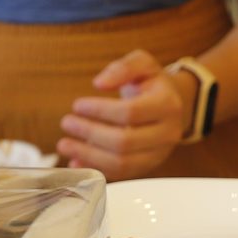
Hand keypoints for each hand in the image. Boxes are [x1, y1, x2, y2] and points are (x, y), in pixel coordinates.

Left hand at [59, 49, 189, 179]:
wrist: (172, 105)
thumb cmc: (152, 83)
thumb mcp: (143, 63)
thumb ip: (122, 68)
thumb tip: (99, 83)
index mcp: (167, 105)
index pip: (130, 112)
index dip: (100, 110)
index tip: (77, 105)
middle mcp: (167, 133)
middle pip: (124, 142)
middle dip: (90, 134)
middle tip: (66, 122)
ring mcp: (158, 154)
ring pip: (122, 163)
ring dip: (89, 156)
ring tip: (65, 145)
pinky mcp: (147, 167)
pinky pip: (120, 174)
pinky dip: (95, 169)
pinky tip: (76, 162)